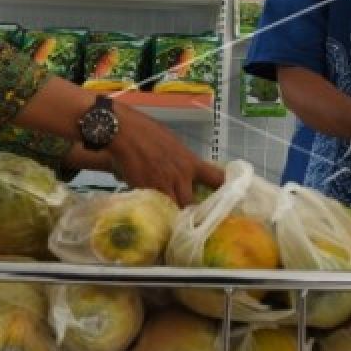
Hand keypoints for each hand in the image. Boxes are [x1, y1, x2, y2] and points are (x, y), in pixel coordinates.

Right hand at [107, 106, 223, 205]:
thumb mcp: (174, 144)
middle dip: (191, 211)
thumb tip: (185, 172)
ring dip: (173, 215)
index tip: (225, 198)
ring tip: (171, 219)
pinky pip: (154, 208)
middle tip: (189, 216)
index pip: (216, 179)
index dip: (222, 190)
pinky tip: (153, 215)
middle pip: (192, 204)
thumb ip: (182, 161)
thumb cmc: (148, 131)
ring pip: (174, 210)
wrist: (124, 132)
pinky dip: (155, 212)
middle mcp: (181, 176)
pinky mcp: (146, 192)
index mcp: (190, 162)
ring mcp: (163, 186)